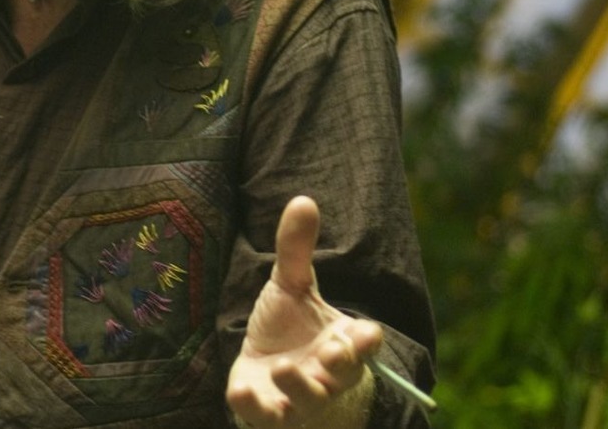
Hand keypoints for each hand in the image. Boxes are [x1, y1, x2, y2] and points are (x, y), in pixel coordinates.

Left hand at [226, 196, 381, 428]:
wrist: (267, 370)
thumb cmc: (290, 327)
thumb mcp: (292, 285)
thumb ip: (297, 250)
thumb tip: (303, 199)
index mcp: (343, 342)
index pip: (364, 343)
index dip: (366, 340)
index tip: (366, 333)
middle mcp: (328, 374)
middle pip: (341, 375)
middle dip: (338, 366)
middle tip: (331, 353)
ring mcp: (300, 396)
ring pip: (308, 398)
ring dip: (298, 386)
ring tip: (282, 369)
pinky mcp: (270, 412)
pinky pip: (267, 417)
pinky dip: (255, 407)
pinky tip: (240, 392)